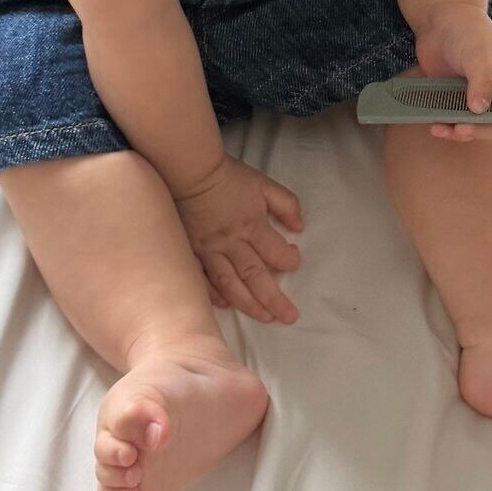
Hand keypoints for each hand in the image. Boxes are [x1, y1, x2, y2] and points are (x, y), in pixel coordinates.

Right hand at [172, 151, 303, 323]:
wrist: (191, 172)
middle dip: (274, 299)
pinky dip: (214, 296)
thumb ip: (286, 204)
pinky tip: (225, 306)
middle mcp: (231, 243)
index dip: (289, 260)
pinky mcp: (191, 254)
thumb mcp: (264, 184)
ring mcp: (209, 251)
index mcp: (252, 225)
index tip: (295, 260)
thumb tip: (300, 228)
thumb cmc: (230, 179)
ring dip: (248, 304)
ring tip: (265, 318)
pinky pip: (202, 280)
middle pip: (255, 276)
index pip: (276, 252)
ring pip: (230, 284)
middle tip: (289, 316)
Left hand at [411, 2, 491, 141]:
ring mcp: (474, 95)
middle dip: (474, 130)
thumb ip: (483, 81)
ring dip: (456, 130)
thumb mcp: (480, 53)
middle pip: (491, 123)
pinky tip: (434, 124)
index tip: (479, 125)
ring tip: (439, 129)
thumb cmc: (469, 30)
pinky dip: (445, 123)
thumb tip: (480, 110)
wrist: (440, 18)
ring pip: (470, 123)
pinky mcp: (455, 96)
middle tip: (458, 130)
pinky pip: (452, 116)